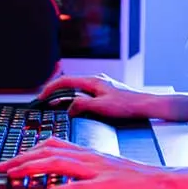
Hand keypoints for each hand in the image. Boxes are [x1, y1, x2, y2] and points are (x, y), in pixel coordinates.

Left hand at [0, 137, 174, 188]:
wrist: (163, 182)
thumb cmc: (137, 179)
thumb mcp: (107, 168)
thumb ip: (86, 170)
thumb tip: (65, 178)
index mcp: (90, 152)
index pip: (53, 145)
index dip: (30, 150)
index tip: (14, 158)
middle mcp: (90, 157)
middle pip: (49, 152)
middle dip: (23, 158)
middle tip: (4, 167)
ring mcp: (97, 170)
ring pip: (58, 164)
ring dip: (32, 169)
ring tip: (14, 176)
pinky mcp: (106, 186)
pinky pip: (76, 188)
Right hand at [37, 73, 154, 118]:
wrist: (145, 105)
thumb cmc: (128, 105)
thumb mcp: (102, 107)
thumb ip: (82, 105)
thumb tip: (68, 108)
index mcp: (93, 81)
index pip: (65, 81)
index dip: (51, 89)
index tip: (41, 98)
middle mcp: (96, 81)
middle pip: (69, 84)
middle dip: (55, 92)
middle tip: (44, 102)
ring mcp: (100, 86)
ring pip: (76, 89)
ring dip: (65, 96)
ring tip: (54, 106)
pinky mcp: (105, 92)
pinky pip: (84, 93)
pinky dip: (74, 99)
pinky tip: (73, 107)